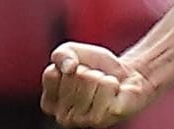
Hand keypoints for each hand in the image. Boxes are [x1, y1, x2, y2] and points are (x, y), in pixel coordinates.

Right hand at [40, 42, 156, 127]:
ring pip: (91, 80)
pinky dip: (112, 82)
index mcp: (49, 104)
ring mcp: (82, 121)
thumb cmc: (94, 66)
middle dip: (88, 71)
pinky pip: (106, 86)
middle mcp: (62, 117)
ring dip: (102, 77)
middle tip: (94, 80)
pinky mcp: (103, 119)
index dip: (69, 64)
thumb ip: (61, 54)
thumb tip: (69, 67)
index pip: (51, 74)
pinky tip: (113, 94)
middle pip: (74, 76)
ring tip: (103, 87)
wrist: (124, 76)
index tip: (77, 72)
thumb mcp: (72, 52)